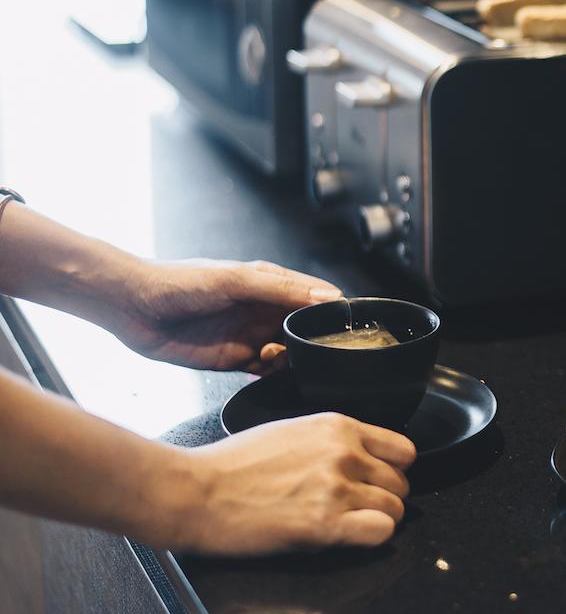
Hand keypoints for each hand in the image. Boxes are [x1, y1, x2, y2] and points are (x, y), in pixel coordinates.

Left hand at [112, 259, 341, 372]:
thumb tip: (329, 298)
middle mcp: (266, 310)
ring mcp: (252, 335)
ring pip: (291, 352)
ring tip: (270, 355)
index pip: (318, 297)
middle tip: (300, 346)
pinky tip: (263, 368)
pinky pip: (267, 371)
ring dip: (291, 358)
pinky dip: (273, 374)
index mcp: (272, 283)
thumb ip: (282, 290)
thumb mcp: (236, 280)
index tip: (342, 326)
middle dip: (313, 340)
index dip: (335, 311)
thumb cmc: (180, 282)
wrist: (133, 307)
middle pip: (308, 329)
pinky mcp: (236, 360)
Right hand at [170, 413, 415, 554]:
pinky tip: (348, 536)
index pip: (403, 450)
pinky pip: (382, 531)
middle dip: (384, 498)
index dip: (393, 470)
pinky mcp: (326, 525)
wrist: (196, 491)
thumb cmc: (233, 464)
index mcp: (338, 426)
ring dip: (378, 520)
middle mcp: (345, 453)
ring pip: (396, 509)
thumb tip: (362, 458)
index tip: (378, 481)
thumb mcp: (293, 431)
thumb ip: (333, 441)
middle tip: (356, 509)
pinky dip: (372, 537)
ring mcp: (337, 489)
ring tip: (348, 524)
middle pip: (401, 483)